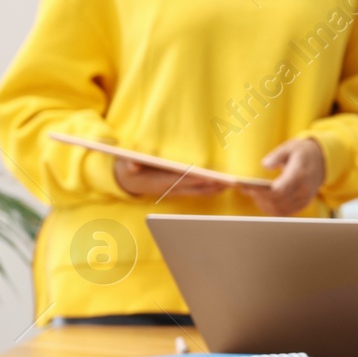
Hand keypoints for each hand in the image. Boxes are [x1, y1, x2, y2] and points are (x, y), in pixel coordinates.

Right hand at [114, 158, 228, 200]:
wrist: (129, 182)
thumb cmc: (129, 170)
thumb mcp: (126, 165)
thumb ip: (130, 165)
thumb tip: (132, 165)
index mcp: (161, 182)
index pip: (182, 180)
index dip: (196, 179)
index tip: (209, 176)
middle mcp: (171, 188)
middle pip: (195, 187)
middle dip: (211, 185)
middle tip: (228, 182)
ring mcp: (176, 190)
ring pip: (198, 191)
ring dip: (214, 189)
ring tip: (231, 184)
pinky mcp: (179, 190)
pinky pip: (197, 192)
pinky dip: (210, 189)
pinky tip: (222, 186)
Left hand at [240, 137, 324, 215]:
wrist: (322, 161)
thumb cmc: (303, 153)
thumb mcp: (290, 147)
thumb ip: (277, 156)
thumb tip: (265, 165)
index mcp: (300, 175)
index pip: (279, 191)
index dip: (262, 192)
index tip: (250, 187)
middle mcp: (304, 190)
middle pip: (277, 202)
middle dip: (259, 198)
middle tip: (247, 190)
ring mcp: (304, 199)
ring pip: (279, 210)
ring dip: (264, 205)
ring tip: (253, 194)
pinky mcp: (303, 204)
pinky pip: (284, 212)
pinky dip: (272, 209)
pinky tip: (263, 200)